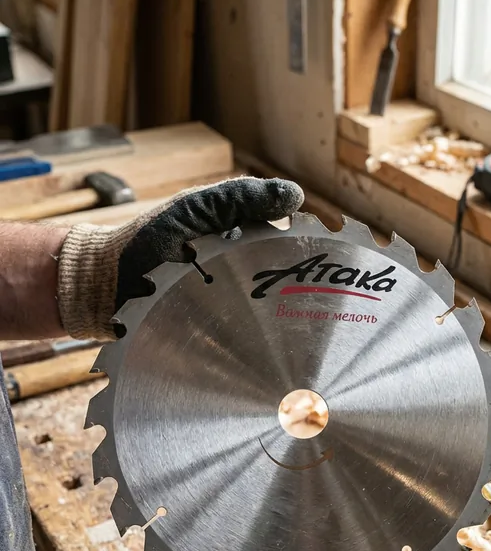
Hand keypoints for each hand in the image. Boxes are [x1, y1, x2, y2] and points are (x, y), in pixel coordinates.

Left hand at [57, 177, 303, 338]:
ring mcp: (231, 310)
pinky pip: (245, 348)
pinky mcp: (218, 341)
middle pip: (286, 286)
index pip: (290, 245)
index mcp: (242, 241)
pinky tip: (268, 355)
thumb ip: (239, 198)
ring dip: (281, 328)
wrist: (105, 290)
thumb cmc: (146, 243)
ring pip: (270, 321)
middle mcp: (241, 277)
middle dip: (298, 295)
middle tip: (311, 304)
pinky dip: (257, 351)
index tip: (325, 262)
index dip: (309, 252)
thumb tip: (295, 195)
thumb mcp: (194, 209)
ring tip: (295, 334)